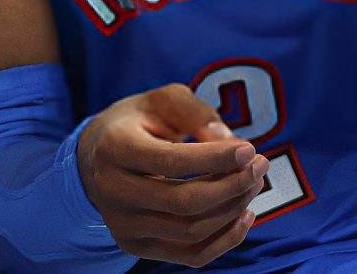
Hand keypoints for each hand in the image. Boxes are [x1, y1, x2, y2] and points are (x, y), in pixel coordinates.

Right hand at [78, 84, 264, 266]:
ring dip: (233, 209)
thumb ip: (194, 112)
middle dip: (232, 186)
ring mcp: (122, 226)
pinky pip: (191, 256)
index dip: (216, 158)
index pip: (171, 161)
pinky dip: (225, 239)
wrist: (95, 159)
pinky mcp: (136, 247)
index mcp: (113, 148)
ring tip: (253, 184)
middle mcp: (111, 191)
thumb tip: (229, 141)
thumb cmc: (136, 123)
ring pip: (191, 232)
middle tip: (261, 166)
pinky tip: (244, 213)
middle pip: (184, 203)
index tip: (250, 150)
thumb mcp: (160, 101)